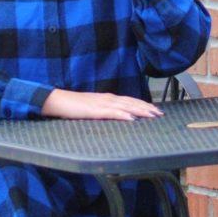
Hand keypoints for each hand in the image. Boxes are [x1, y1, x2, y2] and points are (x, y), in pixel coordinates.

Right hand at [41, 89, 163, 121]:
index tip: (155, 109)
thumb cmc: (72, 106)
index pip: (129, 100)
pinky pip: (113, 112)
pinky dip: (124, 114)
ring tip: (152, 115)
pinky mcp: (95, 110)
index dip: (143, 104)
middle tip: (160, 113)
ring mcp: (102, 103)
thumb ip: (102, 111)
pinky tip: (132, 118)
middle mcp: (107, 99)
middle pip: (131, 102)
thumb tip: (113, 117)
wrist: (57, 100)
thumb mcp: (90, 108)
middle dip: (147, 107)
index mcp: (106, 98)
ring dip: (141, 110)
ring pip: (126, 106)